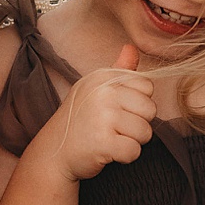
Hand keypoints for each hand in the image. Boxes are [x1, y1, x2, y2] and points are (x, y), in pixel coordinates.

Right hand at [41, 45, 155, 181]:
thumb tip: (131, 47)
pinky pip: (134, 151)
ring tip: (110, 139)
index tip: (117, 109)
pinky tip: (108, 152)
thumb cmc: (80, 120)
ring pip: (145, 132)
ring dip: (132, 141)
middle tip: (113, 128)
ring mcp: (103, 116)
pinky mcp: (103, 142)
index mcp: (103, 77)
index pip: (147, 86)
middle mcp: (103, 92)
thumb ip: (118, 70)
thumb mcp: (94, 88)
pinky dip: (125, 157)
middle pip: (150, 109)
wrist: (53, 152)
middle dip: (137, 124)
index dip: (137, 102)